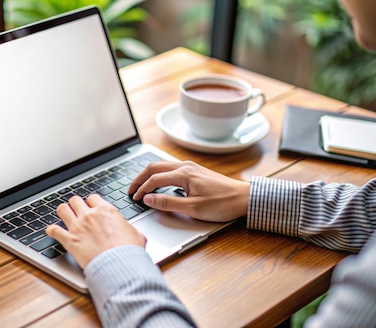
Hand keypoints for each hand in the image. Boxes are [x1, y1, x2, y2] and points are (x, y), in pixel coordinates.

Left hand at [45, 194, 145, 268]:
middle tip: (77, 212)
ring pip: (62, 209)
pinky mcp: (70, 240)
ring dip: (63, 212)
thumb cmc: (129, 251)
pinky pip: (54, 230)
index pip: (93, 198)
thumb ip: (129, 228)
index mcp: (106, 211)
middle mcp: (90, 215)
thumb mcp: (136, 234)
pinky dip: (51, 231)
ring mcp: (78, 227)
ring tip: (64, 217)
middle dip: (76, 205)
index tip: (92, 209)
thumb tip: (131, 231)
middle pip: (75, 200)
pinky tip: (51, 231)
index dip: (91, 203)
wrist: (119, 265)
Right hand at [127, 160, 249, 221]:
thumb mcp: (193, 208)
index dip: (141, 190)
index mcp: (183, 174)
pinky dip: (158, 175)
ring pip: (161, 166)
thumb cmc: (223, 204)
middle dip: (139, 178)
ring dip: (148, 175)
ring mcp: (190, 167)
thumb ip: (168, 203)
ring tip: (140, 186)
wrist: (245, 198)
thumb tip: (148, 200)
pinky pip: (170, 168)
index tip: (135, 199)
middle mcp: (185, 166)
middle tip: (130, 190)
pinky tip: (158, 183)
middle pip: (154, 167)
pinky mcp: (195, 171)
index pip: (154, 179)